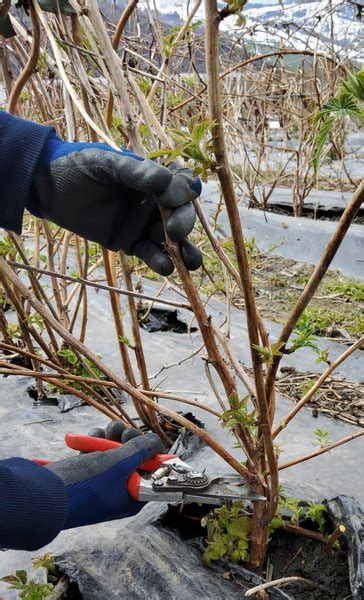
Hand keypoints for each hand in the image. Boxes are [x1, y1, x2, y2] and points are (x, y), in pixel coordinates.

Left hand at [29, 134, 202, 274]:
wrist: (48, 188)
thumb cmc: (78, 167)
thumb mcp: (105, 162)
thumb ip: (133, 171)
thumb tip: (164, 181)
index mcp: (152, 177)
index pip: (182, 184)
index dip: (184, 192)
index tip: (172, 197)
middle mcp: (153, 201)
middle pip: (181, 214)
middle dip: (184, 223)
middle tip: (175, 231)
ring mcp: (142, 224)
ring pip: (171, 239)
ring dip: (183, 250)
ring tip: (190, 262)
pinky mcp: (129, 243)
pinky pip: (149, 253)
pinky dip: (159, 261)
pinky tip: (166, 267)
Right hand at [46, 424, 162, 528]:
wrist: (45, 494)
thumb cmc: (86, 485)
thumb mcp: (118, 465)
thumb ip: (140, 451)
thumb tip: (156, 442)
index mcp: (132, 496)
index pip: (151, 473)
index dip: (150, 454)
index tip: (145, 442)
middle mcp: (119, 489)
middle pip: (133, 457)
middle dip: (128, 441)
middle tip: (122, 434)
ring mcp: (102, 479)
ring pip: (115, 450)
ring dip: (111, 437)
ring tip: (104, 432)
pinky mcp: (87, 470)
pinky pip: (98, 451)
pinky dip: (95, 441)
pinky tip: (90, 437)